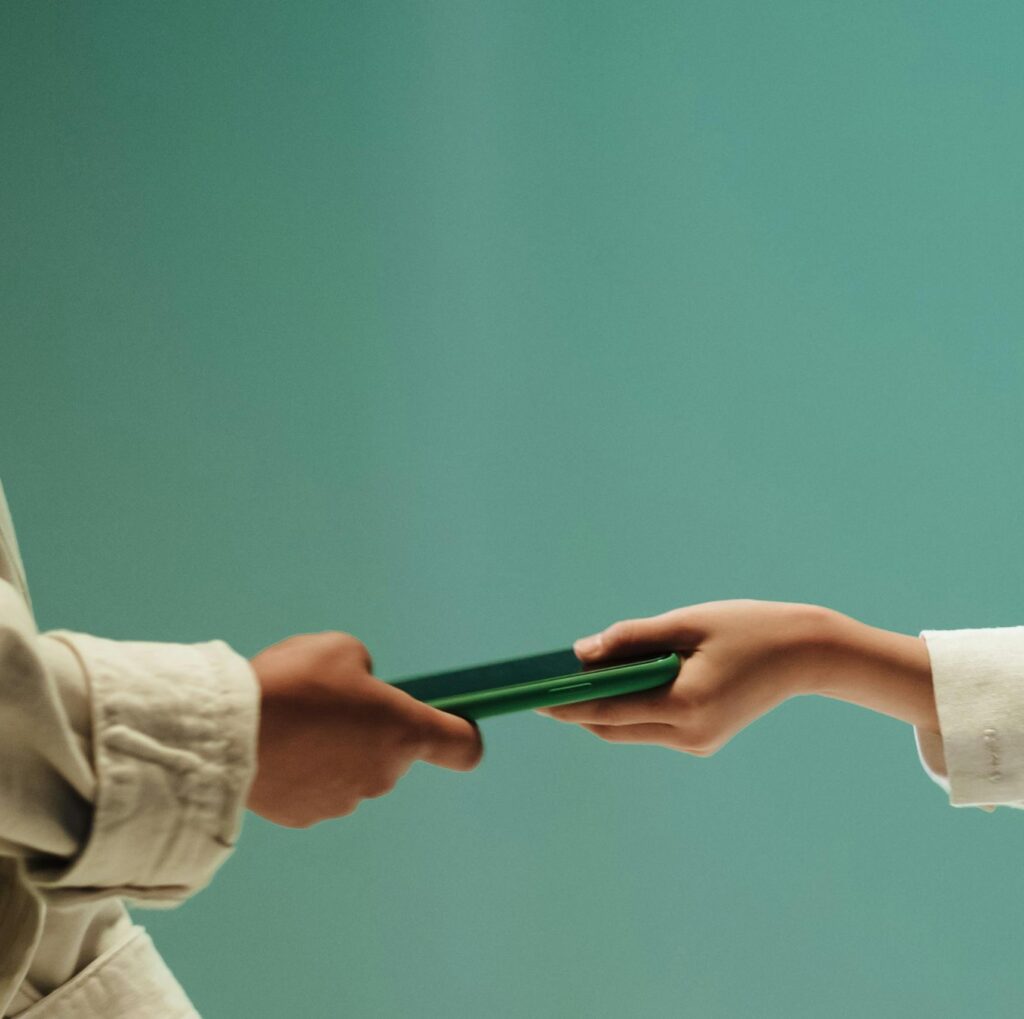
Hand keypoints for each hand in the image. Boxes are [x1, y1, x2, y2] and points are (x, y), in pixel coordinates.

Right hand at [247, 631, 482, 826]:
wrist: (229, 734)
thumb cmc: (293, 683)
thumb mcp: (340, 649)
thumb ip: (363, 668)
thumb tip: (358, 684)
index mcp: (404, 731)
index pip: (463, 746)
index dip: (463, 732)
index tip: (454, 721)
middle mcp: (384, 773)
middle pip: (393, 750)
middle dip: (371, 728)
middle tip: (331, 701)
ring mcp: (345, 800)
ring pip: (351, 769)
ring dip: (333, 749)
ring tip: (292, 721)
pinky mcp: (305, 817)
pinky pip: (314, 787)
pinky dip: (302, 770)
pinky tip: (274, 747)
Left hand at [538, 599, 935, 755]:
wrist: (804, 652)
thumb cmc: (745, 627)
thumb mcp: (684, 623)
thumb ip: (631, 638)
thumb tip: (581, 652)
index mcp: (686, 703)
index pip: (608, 710)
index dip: (566, 703)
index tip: (532, 694)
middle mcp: (690, 733)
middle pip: (613, 727)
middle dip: (577, 708)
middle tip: (542, 684)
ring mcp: (698, 742)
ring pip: (630, 729)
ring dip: (601, 707)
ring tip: (570, 680)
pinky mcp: (703, 740)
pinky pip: (651, 726)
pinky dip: (629, 707)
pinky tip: (613, 684)